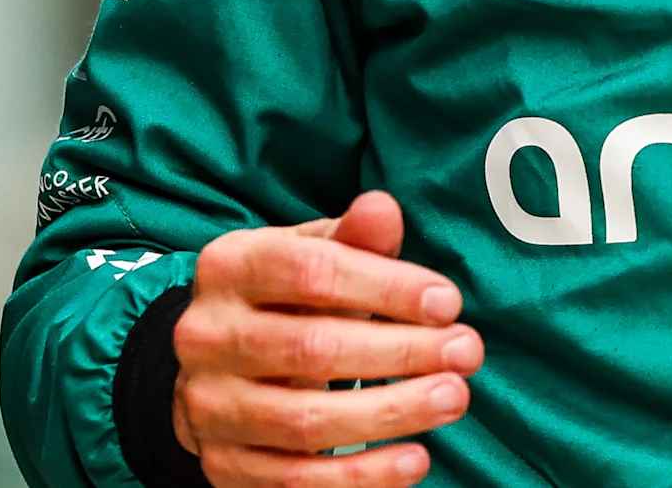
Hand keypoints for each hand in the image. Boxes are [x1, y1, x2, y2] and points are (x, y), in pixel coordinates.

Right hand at [171, 192, 480, 484]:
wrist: (216, 370)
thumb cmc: (282, 302)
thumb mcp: (312, 256)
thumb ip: (353, 239)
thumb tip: (383, 210)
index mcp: (228, 267)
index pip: (312, 272)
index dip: (386, 288)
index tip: (447, 303)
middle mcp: (206, 335)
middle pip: (313, 348)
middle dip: (402, 352)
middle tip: (466, 353)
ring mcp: (210, 405)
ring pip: (306, 421)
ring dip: (392, 413)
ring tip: (453, 398)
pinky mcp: (224, 464)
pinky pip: (297, 481)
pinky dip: (362, 475)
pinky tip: (414, 459)